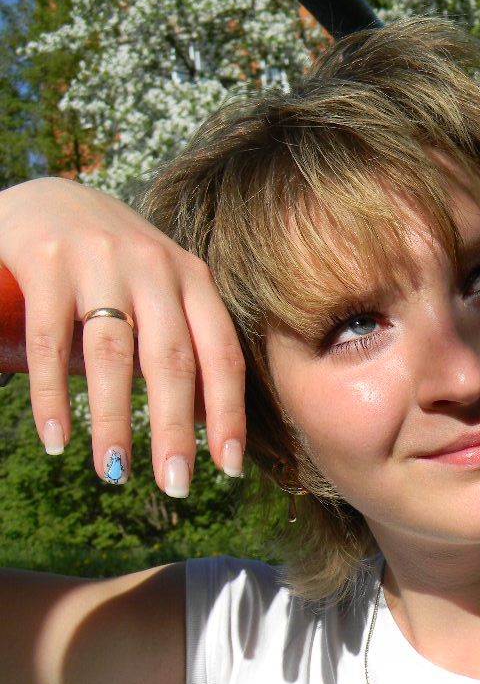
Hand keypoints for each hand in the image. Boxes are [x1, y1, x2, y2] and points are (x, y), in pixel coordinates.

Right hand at [0, 177, 244, 493]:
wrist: (47, 198)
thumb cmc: (114, 264)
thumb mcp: (161, 291)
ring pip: (112, 355)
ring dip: (113, 421)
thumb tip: (209, 418)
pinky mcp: (46, 261)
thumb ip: (184, 342)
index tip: (228, 468)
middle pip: (171, 361)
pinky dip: (51, 396)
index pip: (221, 355)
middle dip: (176, 430)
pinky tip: (56, 440)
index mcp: (192, 279)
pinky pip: (51, 340)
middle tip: (175, 485)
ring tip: (114, 473)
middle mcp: (154, 266)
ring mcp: (99, 261)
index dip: (228, 414)